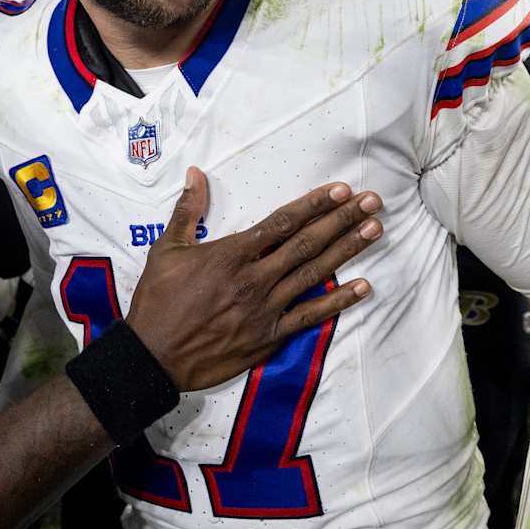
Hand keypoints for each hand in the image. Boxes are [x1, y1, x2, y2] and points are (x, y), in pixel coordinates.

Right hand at [125, 167, 381, 391]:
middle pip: (306, 243)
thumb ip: (187, 210)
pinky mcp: (269, 335)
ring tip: (375, 230)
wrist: (154, 355)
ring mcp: (265, 308)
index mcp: (231, 253)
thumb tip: (195, 173)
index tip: (341, 190)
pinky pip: (311, 316)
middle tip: (373, 202)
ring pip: (314, 273)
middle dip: (342, 220)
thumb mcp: (165, 250)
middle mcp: (254, 278)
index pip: (281, 222)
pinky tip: (363, 288)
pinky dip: (338, 302)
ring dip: (347, 250)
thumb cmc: (157, 301)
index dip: (314, 204)